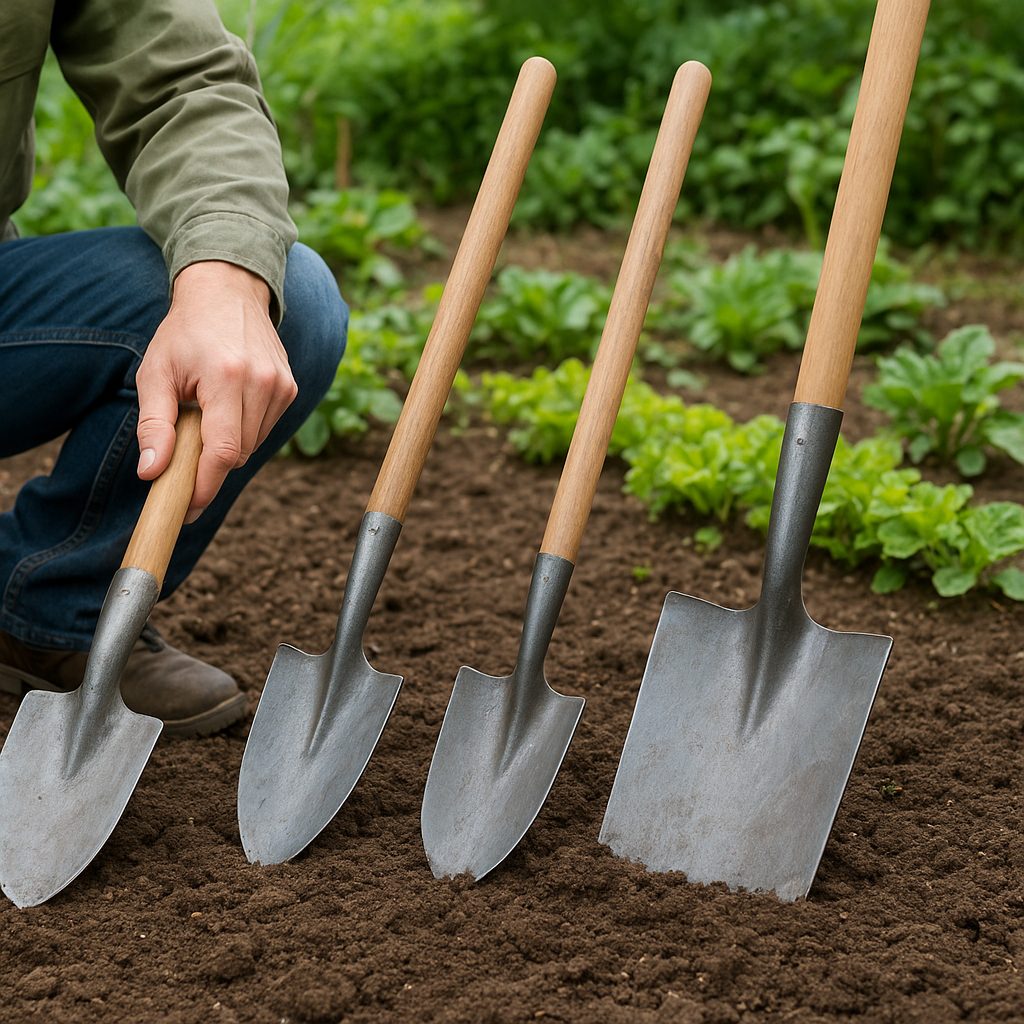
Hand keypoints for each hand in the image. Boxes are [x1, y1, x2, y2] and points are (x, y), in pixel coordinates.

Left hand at [135, 260, 297, 520]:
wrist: (228, 291)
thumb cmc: (185, 332)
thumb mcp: (155, 373)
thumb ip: (153, 425)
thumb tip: (151, 473)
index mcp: (228, 378)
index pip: (224, 451)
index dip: (205, 486)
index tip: (186, 508)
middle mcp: (263, 383)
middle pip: (238, 453)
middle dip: (208, 468)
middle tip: (181, 458)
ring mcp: (283, 386)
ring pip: (252, 445)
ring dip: (225, 447)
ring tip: (203, 418)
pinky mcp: (291, 389)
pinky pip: (263, 429)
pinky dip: (241, 432)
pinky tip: (226, 409)